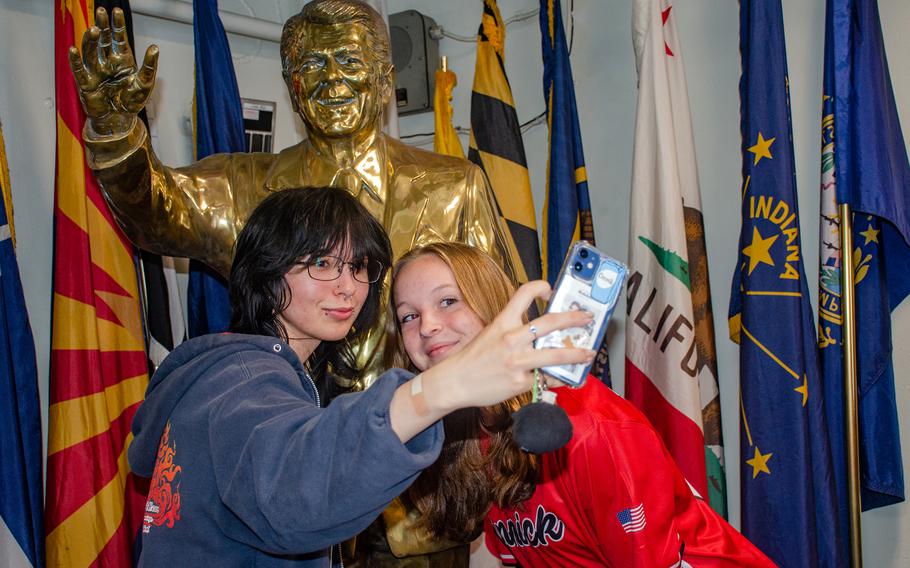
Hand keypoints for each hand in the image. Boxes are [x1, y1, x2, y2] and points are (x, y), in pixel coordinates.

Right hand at [68, 7, 158, 135]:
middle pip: (103, 40)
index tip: (115, 10)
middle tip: (100, 11)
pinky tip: (73, 49)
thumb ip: (149, 66)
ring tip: (94, 29)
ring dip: (91, 40)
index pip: (118, 37)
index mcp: (122, 59)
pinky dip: (76, 61)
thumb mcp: (145, 83)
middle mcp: (107, 62)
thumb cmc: (132, 101)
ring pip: (91, 51)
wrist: (121, 119)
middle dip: (102, 25)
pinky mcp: (86, 83)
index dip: (117, 24)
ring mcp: (96, 71)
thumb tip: (155, 47)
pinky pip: (79, 70)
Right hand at [424, 280, 595, 410]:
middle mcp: (512, 338)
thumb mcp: (489, 334)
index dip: (541, 287)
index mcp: (503, 321)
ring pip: (557, 354)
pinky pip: (547, 379)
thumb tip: (541, 333)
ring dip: (577, 353)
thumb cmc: (472, 358)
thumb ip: (513, 331)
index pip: (524, 293)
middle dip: (574, 318)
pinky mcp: (520, 382)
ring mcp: (518, 361)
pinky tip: (567, 378)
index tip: (551, 290)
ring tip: (588, 353)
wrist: (455, 382)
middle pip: (552, 322)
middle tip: (586, 318)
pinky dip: (559, 379)